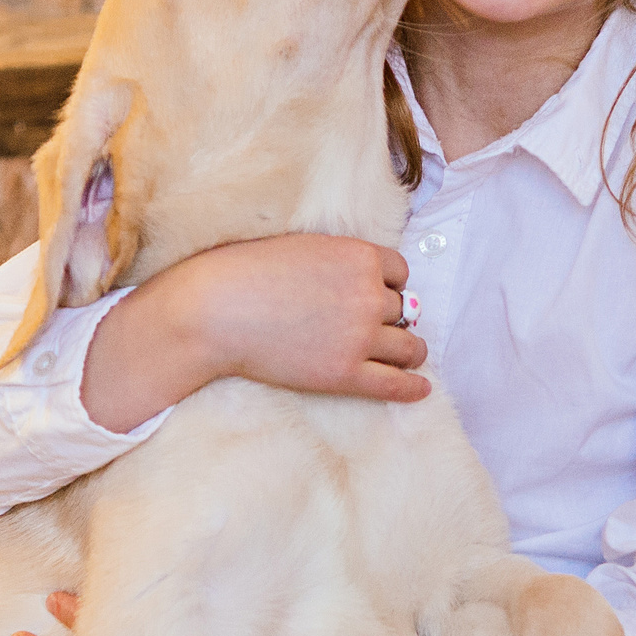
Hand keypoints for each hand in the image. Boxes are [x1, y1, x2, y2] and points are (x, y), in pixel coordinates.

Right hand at [80, 234, 428, 431]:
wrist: (215, 310)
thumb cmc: (246, 272)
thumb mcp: (303, 247)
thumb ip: (337, 260)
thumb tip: (357, 276)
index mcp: (360, 257)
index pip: (400, 272)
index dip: (389, 284)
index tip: (380, 294)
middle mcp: (370, 295)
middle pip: (404, 309)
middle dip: (392, 317)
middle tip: (380, 326)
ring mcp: (361, 336)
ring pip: (410, 346)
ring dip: (411, 350)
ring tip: (410, 355)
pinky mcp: (346, 373)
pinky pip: (394, 383)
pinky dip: (412, 387)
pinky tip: (420, 388)